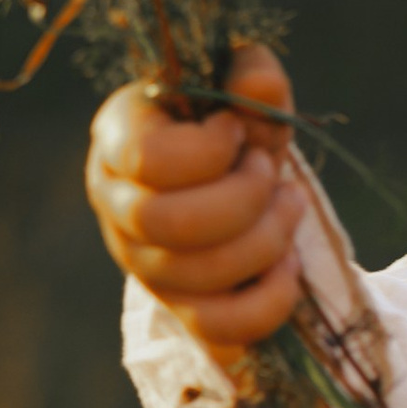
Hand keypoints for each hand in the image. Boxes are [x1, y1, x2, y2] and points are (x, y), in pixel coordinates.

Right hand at [86, 41, 304, 358]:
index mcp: (118, 140)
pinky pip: (218, 329)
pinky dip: (268, 300)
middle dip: (242, 198)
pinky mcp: (178, 309)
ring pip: (196, 275)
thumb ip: (252, 78)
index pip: (146, 159)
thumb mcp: (246, 96)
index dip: (209, 150)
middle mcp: (116, 204)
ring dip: (266, 239)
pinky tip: (287, 266)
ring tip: (289, 204)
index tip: (237, 131)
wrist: (241, 186)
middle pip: (166, 223)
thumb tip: (260, 84)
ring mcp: (142, 263)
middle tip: (271, 171)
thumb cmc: (237, 132)